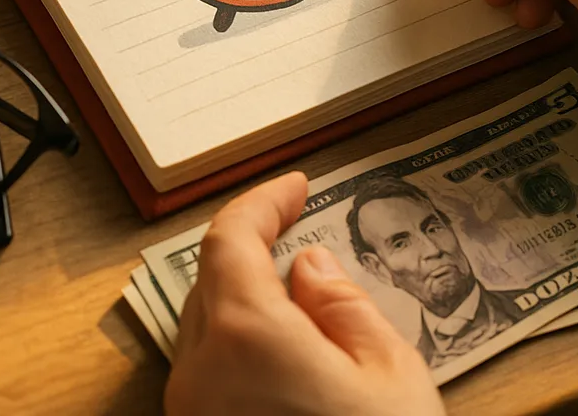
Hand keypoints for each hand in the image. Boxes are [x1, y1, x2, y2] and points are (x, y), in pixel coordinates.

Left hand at [165, 171, 443, 415]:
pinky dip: (242, 340)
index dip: (264, 200)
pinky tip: (288, 354)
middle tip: (301, 228)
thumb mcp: (388, 374)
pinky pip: (210, 370)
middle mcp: (199, 372)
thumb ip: (341, 302)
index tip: (297, 185)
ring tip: (304, 293)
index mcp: (244, 335)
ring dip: (248, 294)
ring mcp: (189, 415)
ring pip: (208, 324)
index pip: (232, 236)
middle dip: (256, 245)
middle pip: (213, 278)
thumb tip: (306, 264)